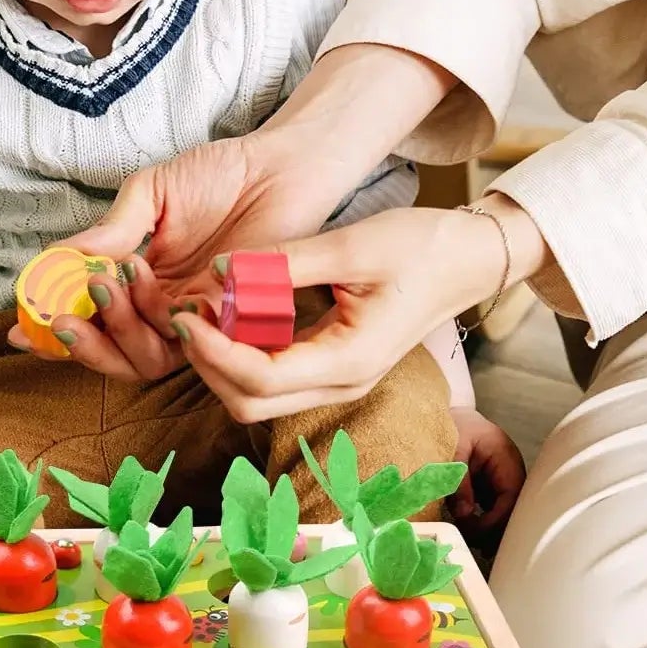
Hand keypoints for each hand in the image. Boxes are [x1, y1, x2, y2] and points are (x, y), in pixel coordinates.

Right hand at [11, 131, 352, 378]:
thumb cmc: (219, 174)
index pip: (92, 323)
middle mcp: (165, 310)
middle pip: (116, 354)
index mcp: (140, 284)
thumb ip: (112, 228)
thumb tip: (59, 259)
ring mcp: (197, 319)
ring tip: (111, 278)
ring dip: (118, 326)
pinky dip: (161, 318)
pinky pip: (190, 341)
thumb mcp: (152, 192)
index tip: (20, 330)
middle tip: (67, 312)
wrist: (280, 165)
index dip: (55, 333)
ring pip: (147, 357)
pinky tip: (148, 278)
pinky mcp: (231, 322)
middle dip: (85, 340)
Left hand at [171, 201, 535, 420]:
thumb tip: (220, 271)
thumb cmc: (420, 247)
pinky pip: (272, 379)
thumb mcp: (351, 245)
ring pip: (256, 397)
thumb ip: (283, 262)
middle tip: (180, 315)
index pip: (259, 377)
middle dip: (205, 364)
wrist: (466, 258)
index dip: (212, 350)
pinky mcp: (332, 370)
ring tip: (195, 313)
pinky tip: (225, 317)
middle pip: (248, 402)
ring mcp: (337, 383)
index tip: (183, 314)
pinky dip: (239, 356)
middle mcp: (341, 385)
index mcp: (348, 361)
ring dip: (217, 363)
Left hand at [446, 407, 525, 540]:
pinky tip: (470, 533)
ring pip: (506, 513)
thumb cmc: (454, 426)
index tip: (474, 531)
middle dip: (497, 530)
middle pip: (514, 509)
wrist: (451, 416)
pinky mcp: (493, 488)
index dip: (496, 519)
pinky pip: (495, 510)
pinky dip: (484, 523)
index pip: (511, 496)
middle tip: (474, 544)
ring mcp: (504, 481)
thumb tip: (466, 514)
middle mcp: (511, 472)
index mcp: (506, 458)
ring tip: (470, 542)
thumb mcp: (453, 450)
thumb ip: (459, 480)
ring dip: (491, 530)